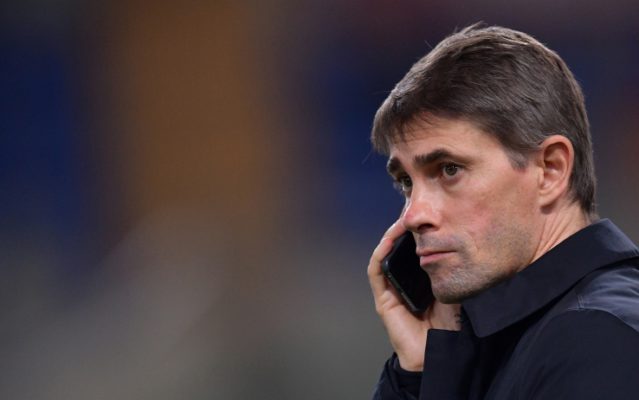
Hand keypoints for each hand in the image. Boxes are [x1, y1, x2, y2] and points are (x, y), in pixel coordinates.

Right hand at [368, 220, 460, 370]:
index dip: (417, 231)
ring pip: (385, 255)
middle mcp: (403, 282)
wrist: (439, 353)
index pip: (415, 249)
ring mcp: (391, 290)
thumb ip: (453, 270)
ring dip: (391, 236)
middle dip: (403, 228)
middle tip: (410, 208)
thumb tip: (460, 243)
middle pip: (398, 249)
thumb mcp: (455, 288)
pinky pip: (376, 271)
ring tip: (401, 220)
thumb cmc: (450, 326)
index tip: (426, 213)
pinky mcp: (383, 299)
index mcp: (421, 280)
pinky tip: (389, 239)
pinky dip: (381, 253)